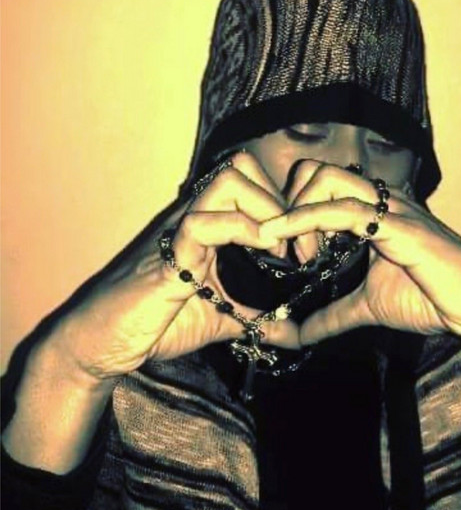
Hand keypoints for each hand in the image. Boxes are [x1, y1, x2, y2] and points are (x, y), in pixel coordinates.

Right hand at [49, 151, 301, 382]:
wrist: (104, 342)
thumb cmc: (158, 323)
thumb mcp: (222, 319)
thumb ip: (258, 319)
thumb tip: (296, 332)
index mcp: (210, 227)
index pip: (252, 181)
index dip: (285, 204)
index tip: (307, 243)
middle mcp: (196, 218)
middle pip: (243, 167)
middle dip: (281, 201)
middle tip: (299, 245)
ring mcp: (181, 231)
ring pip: (229, 180)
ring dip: (266, 210)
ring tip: (281, 248)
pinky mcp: (168, 254)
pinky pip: (204, 222)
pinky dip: (242, 229)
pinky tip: (262, 252)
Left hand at [259, 159, 460, 395]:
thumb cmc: (430, 299)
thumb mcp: (366, 307)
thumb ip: (329, 316)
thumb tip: (293, 334)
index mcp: (370, 210)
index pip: (315, 186)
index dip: (290, 213)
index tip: (279, 254)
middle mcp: (378, 199)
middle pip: (313, 170)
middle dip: (287, 207)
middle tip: (287, 254)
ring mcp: (390, 207)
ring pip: (325, 179)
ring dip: (296, 214)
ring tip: (296, 256)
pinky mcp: (400, 225)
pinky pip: (346, 209)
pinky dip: (308, 221)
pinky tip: (293, 246)